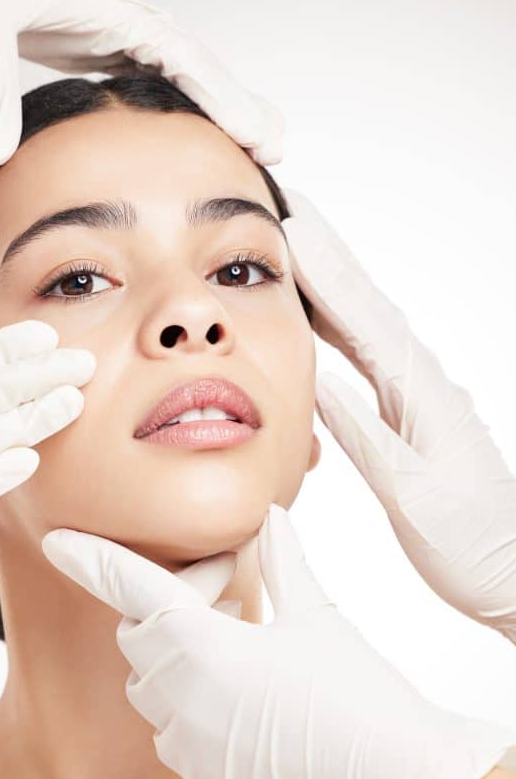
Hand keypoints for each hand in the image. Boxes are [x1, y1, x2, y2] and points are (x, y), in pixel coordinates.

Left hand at [0, 0, 283, 165]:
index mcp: (104, 5)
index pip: (178, 52)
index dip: (219, 93)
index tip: (251, 130)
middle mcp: (119, 15)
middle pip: (198, 59)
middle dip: (239, 102)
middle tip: (277, 146)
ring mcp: (112, 29)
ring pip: (185, 68)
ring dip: (222, 103)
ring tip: (257, 143)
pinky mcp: (98, 43)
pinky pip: (157, 76)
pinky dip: (187, 101)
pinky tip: (200, 131)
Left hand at [41, 504, 515, 778]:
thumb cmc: (358, 692)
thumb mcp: (316, 615)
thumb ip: (281, 562)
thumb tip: (270, 520)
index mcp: (201, 645)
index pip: (131, 588)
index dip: (91, 559)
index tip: (55, 540)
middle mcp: (181, 695)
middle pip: (142, 632)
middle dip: (173, 606)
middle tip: (235, 594)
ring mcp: (189, 740)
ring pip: (151, 681)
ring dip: (179, 653)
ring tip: (243, 641)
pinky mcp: (205, 773)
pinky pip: (171, 726)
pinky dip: (190, 700)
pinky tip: (243, 692)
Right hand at [283, 189, 515, 645]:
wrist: (507, 571)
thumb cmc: (465, 540)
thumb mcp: (408, 491)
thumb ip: (362, 434)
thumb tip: (316, 381)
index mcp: (421, 392)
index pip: (360, 315)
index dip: (322, 268)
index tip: (288, 224)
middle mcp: (422, 381)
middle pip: (363, 302)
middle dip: (324, 254)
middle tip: (285, 208)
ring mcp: (418, 393)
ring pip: (364, 323)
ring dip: (329, 282)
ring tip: (293, 247)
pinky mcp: (411, 411)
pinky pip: (367, 356)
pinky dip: (338, 327)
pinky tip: (319, 317)